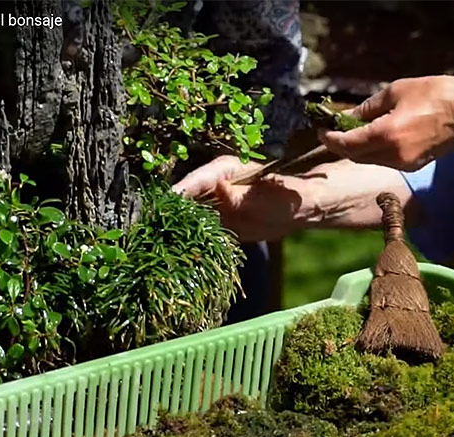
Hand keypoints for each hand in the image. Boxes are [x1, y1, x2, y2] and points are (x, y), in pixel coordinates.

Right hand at [173, 155, 301, 241]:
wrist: (299, 210)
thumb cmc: (287, 196)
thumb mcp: (266, 196)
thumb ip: (240, 194)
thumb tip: (219, 187)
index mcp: (225, 170)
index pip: (198, 179)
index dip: (181, 191)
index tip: (165, 201)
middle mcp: (214, 185)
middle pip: (186, 196)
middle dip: (171, 210)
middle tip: (154, 226)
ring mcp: (214, 203)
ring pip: (189, 214)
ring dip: (178, 226)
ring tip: (161, 240)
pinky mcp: (217, 221)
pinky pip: (200, 229)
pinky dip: (192, 239)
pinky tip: (181, 250)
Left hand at [319, 76, 453, 170]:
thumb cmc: (436, 93)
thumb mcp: (396, 91)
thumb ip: (368, 107)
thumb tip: (347, 116)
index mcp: (387, 134)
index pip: (347, 144)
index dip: (330, 138)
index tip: (322, 128)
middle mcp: (393, 155)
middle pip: (355, 156)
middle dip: (341, 144)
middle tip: (333, 128)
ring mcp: (404, 163)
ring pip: (369, 160)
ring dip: (357, 148)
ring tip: (353, 129)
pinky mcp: (414, 165)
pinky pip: (385, 160)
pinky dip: (374, 150)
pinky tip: (374, 136)